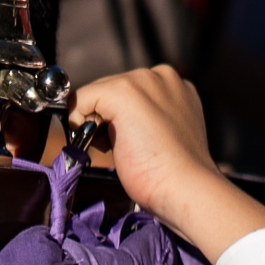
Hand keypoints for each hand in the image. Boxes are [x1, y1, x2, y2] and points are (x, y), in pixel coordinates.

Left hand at [65, 67, 264, 261]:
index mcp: (178, 87)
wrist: (186, 187)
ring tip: (120, 147)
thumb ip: (148, 119)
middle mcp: (162, 76)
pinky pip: (81, 99)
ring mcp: (143, 81)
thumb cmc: (177, 174)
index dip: (122, 118)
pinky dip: (78, 121)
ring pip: (97, 93)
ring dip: (97, 120)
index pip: (132, 92)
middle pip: (112, 88)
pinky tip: (102, 142)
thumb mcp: (166, 135)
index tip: (132, 142)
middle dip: (108, 117)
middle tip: (125, 148)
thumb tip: (111, 122)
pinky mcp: (122, 91)